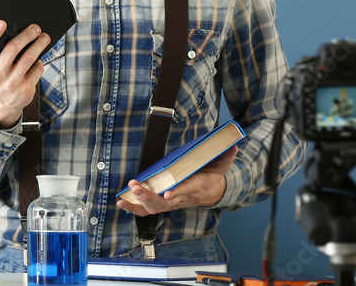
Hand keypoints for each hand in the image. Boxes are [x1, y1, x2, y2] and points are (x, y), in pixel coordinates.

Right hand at [0, 21, 49, 128]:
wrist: (1, 104)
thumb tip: (13, 30)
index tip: (2, 23)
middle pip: (12, 49)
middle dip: (26, 35)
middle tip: (35, 28)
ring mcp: (11, 83)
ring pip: (29, 58)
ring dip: (39, 45)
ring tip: (44, 38)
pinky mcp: (25, 89)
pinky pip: (37, 69)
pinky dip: (39, 62)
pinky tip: (38, 59)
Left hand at [116, 145, 237, 215]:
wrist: (210, 193)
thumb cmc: (212, 175)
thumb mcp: (222, 164)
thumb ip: (226, 155)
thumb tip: (233, 144)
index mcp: (196, 186)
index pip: (187, 190)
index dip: (178, 192)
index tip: (168, 193)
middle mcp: (182, 197)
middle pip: (164, 202)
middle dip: (149, 196)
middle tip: (136, 185)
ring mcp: (172, 202)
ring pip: (154, 208)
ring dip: (139, 202)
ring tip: (125, 194)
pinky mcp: (163, 203)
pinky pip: (148, 210)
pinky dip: (134, 208)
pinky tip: (122, 203)